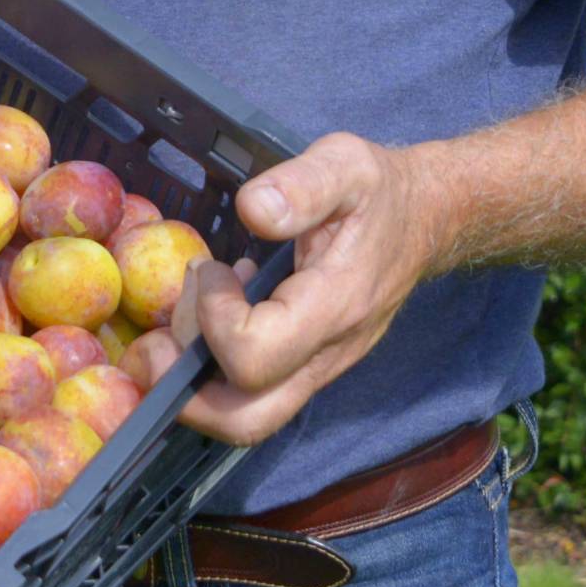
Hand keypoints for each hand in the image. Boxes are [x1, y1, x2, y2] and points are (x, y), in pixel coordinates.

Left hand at [143, 132, 448, 448]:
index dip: (213, 318)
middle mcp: (326, 355)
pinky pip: (254, 394)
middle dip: (183, 393)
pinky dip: (215, 367)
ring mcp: (317, 369)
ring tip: (194, 307)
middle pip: (245, 421)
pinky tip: (219, 308)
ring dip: (194, 380)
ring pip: (246, 419)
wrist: (427, 221)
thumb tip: (251, 208)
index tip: (212, 268)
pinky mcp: (307, 367)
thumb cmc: (381, 192)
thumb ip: (301, 185)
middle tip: (158, 340)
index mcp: (334, 308)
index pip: (255, 356)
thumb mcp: (346, 165)